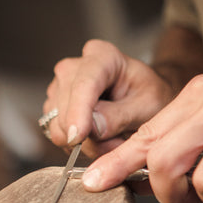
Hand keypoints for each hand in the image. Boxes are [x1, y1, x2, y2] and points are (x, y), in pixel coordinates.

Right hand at [43, 39, 173, 157]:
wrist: (143, 101)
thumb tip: (92, 129)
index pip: (83, 84)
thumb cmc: (149, 97)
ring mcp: (59, 88)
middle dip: (89, 136)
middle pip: (66, 108)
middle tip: (118, 143)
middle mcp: (74, 68)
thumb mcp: (147, 107)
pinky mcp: (53, 108)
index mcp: (103, 57)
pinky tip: (98, 139)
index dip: (78, 111)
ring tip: (112, 140)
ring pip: (58, 126)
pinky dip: (78, 146)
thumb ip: (120, 117)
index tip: (78, 136)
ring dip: (86, 144)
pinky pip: (57, 136)